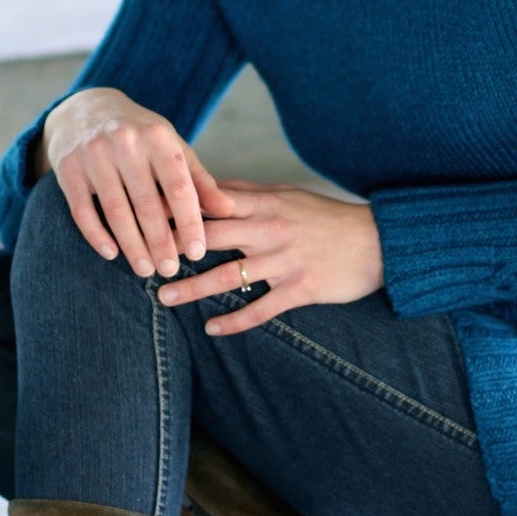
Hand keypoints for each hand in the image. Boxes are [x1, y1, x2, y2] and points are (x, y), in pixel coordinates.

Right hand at [42, 87, 236, 277]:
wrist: (86, 108)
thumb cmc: (140, 134)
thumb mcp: (172, 146)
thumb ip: (199, 178)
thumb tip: (228, 209)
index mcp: (158, 136)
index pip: (178, 186)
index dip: (189, 222)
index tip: (197, 252)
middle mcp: (125, 142)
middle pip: (146, 203)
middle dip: (160, 242)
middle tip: (170, 270)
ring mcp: (94, 154)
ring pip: (116, 210)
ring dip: (132, 245)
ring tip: (145, 270)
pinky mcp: (68, 168)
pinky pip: (83, 210)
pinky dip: (97, 235)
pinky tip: (111, 254)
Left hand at [156, 178, 384, 335]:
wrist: (376, 241)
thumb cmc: (326, 217)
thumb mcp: (287, 195)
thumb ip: (246, 192)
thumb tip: (206, 186)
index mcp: (265, 203)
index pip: (211, 202)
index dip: (176, 207)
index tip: (143, 212)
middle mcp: (270, 229)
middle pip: (211, 236)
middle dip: (173, 247)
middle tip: (140, 257)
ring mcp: (284, 260)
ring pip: (229, 276)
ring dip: (193, 289)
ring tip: (163, 298)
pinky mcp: (300, 288)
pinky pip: (261, 308)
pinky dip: (235, 321)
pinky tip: (212, 330)